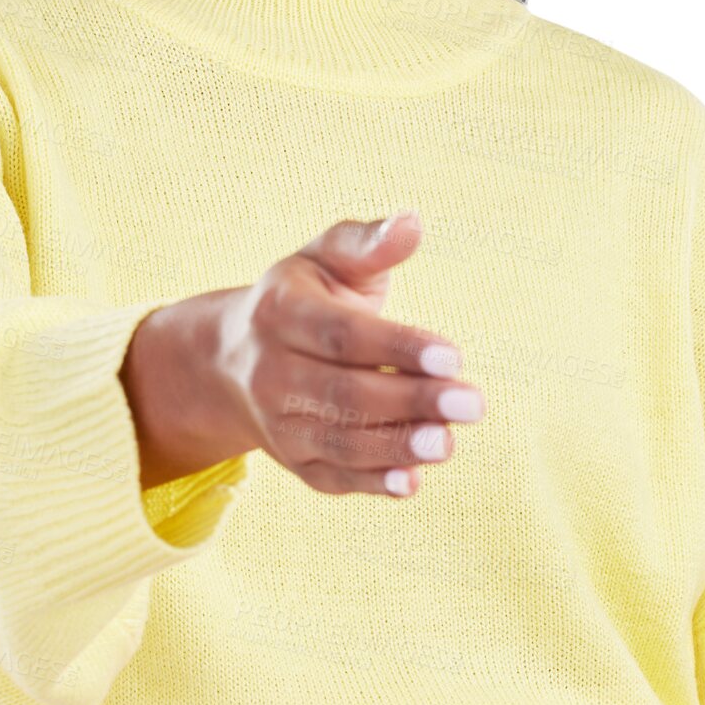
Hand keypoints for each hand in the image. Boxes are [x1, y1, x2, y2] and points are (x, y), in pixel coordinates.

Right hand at [212, 210, 485, 496]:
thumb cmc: (303, 295)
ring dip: (397, 445)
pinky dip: (371, 483)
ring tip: (448, 442)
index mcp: (279, 312)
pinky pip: (332, 476)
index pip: (343, 335)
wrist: (232, 358)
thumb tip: (414, 221)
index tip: (455, 356)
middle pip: (344, 392)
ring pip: (340, 439)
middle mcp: (269, 371)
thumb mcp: (326, 257)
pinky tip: (411, 481)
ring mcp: (277, 421)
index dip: (399, 346)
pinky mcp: (292, 460)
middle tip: (473, 404)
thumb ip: (369, 243)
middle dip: (412, 401)